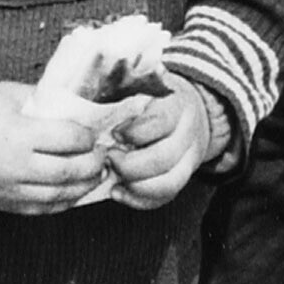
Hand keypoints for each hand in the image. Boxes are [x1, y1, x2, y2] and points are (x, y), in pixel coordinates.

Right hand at [0, 81, 109, 213]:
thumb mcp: (12, 96)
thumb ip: (45, 101)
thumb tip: (76, 107)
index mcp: (20, 135)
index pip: (69, 139)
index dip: (87, 137)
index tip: (94, 134)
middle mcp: (17, 166)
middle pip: (69, 171)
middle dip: (93, 165)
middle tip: (103, 156)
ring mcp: (10, 190)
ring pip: (59, 196)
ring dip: (83, 187)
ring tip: (96, 176)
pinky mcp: (4, 204)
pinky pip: (42, 210)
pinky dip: (63, 203)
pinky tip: (74, 193)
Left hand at [103, 73, 210, 210]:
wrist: (192, 110)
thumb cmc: (156, 96)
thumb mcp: (145, 83)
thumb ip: (123, 84)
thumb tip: (91, 83)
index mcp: (177, 105)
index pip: (161, 122)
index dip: (136, 132)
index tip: (114, 133)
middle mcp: (188, 134)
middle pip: (164, 158)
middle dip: (130, 165)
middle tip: (109, 158)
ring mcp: (190, 159)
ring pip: (169, 183)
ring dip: (135, 186)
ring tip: (113, 177)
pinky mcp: (184, 178)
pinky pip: (165, 197)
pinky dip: (139, 200)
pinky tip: (119, 192)